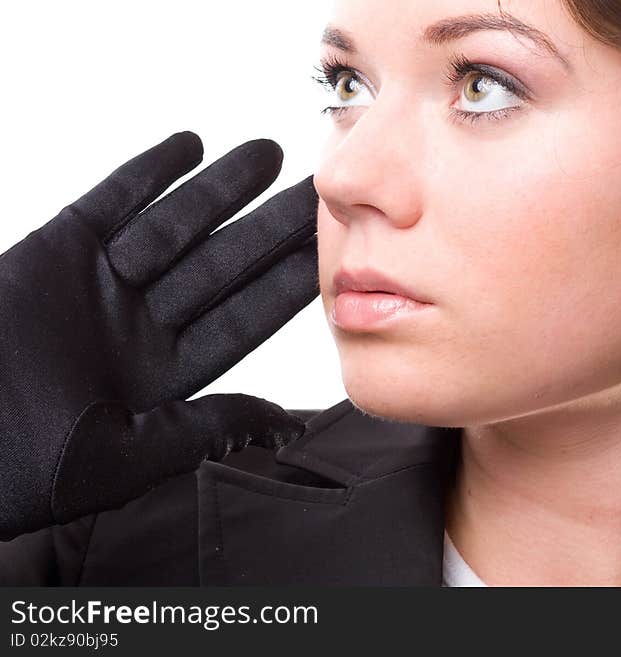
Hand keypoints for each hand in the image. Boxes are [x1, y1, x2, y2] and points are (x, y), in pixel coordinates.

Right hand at [0, 132, 319, 539]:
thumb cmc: (28, 467)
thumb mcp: (131, 457)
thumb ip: (207, 428)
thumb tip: (281, 420)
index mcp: (168, 373)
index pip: (244, 318)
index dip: (287, 284)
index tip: (331, 257)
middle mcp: (144, 322)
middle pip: (224, 265)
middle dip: (271, 229)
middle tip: (319, 196)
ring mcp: (102, 283)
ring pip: (175, 226)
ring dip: (222, 189)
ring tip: (270, 154)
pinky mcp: (56, 251)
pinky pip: (110, 204)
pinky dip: (147, 174)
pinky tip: (190, 146)